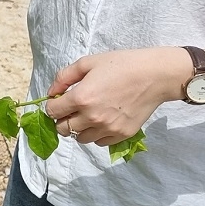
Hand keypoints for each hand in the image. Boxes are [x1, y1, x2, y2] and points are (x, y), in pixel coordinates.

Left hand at [43, 47, 188, 145]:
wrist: (154, 76)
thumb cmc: (120, 64)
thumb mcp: (87, 63)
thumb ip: (64, 77)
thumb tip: (50, 93)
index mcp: (81, 98)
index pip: (52, 112)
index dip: (53, 105)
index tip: (59, 100)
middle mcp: (92, 117)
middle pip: (63, 129)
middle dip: (62, 119)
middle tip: (71, 109)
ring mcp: (108, 129)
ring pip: (81, 139)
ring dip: (79, 129)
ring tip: (87, 115)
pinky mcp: (122, 135)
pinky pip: (100, 142)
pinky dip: (96, 134)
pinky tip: (102, 120)